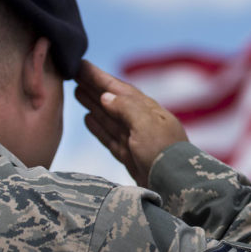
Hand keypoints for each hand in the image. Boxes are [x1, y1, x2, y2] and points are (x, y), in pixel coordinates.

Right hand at [74, 60, 188, 186]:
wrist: (177, 187)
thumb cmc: (165, 154)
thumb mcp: (146, 125)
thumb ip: (126, 108)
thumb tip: (106, 96)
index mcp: (149, 111)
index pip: (120, 89)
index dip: (100, 77)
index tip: (80, 64)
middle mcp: (143, 123)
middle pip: (114, 101)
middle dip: (95, 87)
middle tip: (73, 74)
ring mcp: (137, 140)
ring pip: (110, 118)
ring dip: (94, 104)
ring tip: (77, 92)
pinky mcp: (131, 157)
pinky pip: (111, 137)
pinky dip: (99, 127)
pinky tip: (88, 118)